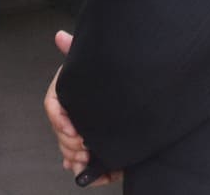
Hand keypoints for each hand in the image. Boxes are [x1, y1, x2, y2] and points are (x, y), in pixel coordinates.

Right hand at [45, 30, 120, 185]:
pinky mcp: (103, 152)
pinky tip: (95, 171)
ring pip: (71, 152)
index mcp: (76, 93)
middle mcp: (80, 114)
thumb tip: (60, 35)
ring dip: (76, 158)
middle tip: (84, 146)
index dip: (58, 119)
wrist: (155, 101)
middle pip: (61, 133)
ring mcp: (90, 134)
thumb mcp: (101, 65)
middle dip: (68, 143)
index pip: (54, 105)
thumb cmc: (126, 79)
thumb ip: (80, 50)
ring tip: (87, 159)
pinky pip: (90, 168)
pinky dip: (91, 172)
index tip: (72, 128)